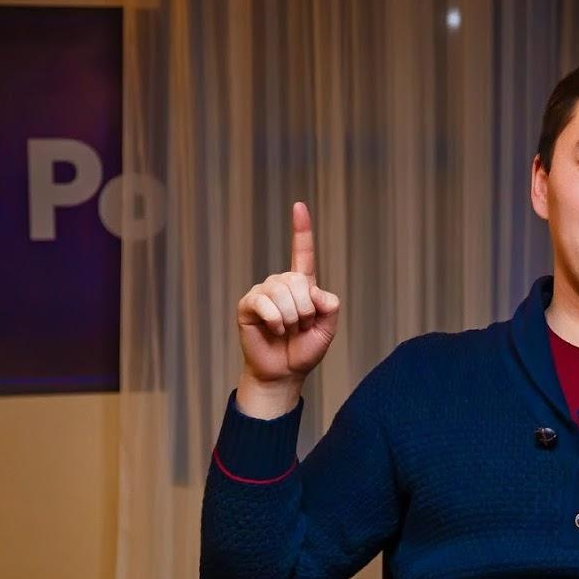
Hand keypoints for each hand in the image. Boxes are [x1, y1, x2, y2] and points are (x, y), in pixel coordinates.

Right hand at [236, 202, 340, 415]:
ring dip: (292, 318)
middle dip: (306, 310)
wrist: (284, 373)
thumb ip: (330, 306)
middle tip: (300, 327)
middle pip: (299, 280)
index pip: (303, 252)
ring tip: (287, 330)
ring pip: (284, 293)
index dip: (301, 230)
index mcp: (302, 285)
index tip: (299, 205)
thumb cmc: (305, 350)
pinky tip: (274, 330)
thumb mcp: (328, 328)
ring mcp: (263, 292)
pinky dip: (276, 321)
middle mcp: (282, 283)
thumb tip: (313, 290)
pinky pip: (265, 303)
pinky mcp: (248, 304)